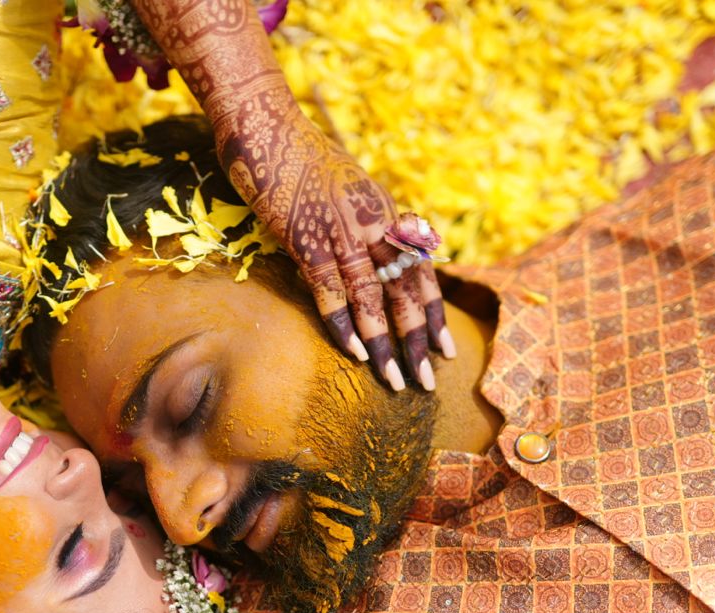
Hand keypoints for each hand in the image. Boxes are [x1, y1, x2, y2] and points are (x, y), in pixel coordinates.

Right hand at [223, 106, 453, 391]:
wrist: (269, 129)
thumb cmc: (302, 161)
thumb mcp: (349, 191)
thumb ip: (366, 223)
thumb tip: (379, 253)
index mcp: (386, 214)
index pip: (420, 272)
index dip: (434, 313)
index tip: (444, 350)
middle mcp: (373, 224)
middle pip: (404, 291)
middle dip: (418, 340)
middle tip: (427, 382)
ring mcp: (341, 231)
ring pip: (372, 297)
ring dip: (385, 343)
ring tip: (395, 381)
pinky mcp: (306, 238)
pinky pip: (329, 289)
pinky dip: (343, 323)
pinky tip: (354, 353)